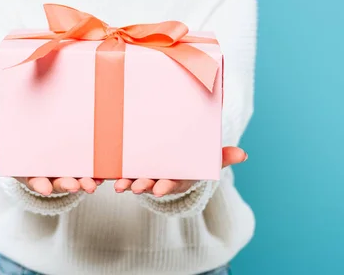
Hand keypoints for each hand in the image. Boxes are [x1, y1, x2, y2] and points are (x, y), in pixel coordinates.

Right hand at [0, 146, 101, 195]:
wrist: (37, 149)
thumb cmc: (20, 152)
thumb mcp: (8, 153)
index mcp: (32, 174)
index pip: (35, 181)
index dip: (39, 185)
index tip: (44, 188)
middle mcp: (50, 177)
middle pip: (59, 183)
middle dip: (67, 186)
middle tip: (75, 186)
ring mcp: (66, 174)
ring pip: (77, 180)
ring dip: (85, 183)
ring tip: (92, 184)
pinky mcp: (81, 168)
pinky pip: (90, 174)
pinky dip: (97, 176)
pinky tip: (104, 175)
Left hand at [113, 146, 247, 196]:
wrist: (174, 157)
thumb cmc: (192, 157)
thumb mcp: (208, 158)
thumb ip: (222, 156)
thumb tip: (244, 154)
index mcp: (176, 176)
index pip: (171, 183)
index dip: (165, 186)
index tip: (159, 188)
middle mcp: (158, 177)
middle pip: (150, 183)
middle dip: (142, 185)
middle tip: (136, 187)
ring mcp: (142, 173)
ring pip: (132, 179)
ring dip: (125, 183)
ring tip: (117, 186)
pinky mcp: (129, 167)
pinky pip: (118, 171)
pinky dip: (109, 174)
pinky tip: (99, 176)